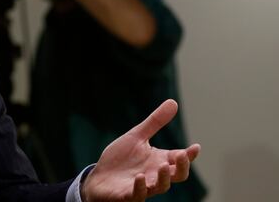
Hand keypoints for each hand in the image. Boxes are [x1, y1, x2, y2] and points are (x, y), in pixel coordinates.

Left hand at [81, 100, 200, 201]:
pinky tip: (139, 178)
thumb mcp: (137, 137)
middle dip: (182, 167)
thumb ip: (155, 122)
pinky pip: (137, 195)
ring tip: (163, 166)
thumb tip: (174, 102)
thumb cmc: (121, 159)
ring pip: (160, 187)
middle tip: (182, 156)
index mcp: (159, 160)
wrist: (99, 177)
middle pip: (176, 175)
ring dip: (164, 178)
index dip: (189, 155)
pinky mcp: (127, 195)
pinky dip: (140, 188)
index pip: (179, 159)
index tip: (195, 147)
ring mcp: (143, 187)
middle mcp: (154, 175)